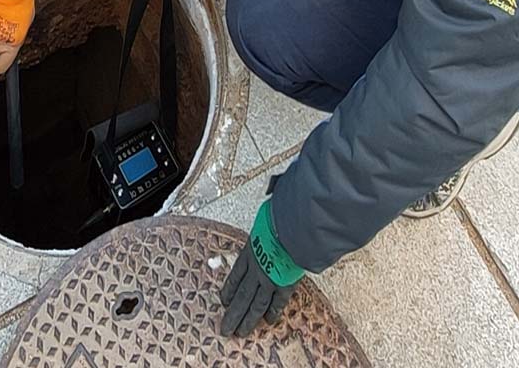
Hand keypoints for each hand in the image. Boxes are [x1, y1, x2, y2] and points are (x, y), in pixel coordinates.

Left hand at [220, 199, 303, 336]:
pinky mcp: (286, 283)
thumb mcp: (274, 198)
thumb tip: (274, 185)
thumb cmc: (285, 209)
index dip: (229, 287)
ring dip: (246, 320)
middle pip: (241, 294)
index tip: (222, 300)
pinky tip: (268, 321)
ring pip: (255, 304)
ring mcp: (270, 276)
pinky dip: (273, 312)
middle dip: (232, 313)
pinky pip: (278, 301)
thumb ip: (273, 193)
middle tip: (224, 328)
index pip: (236, 272)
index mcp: (252, 246)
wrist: (296, 224)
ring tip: (238, 333)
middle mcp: (257, 265)